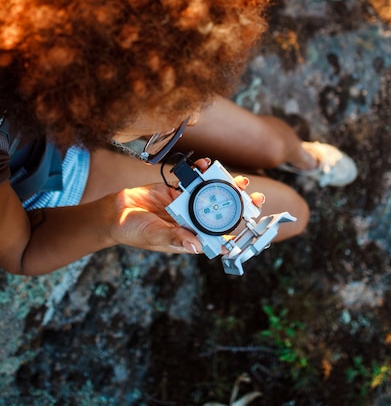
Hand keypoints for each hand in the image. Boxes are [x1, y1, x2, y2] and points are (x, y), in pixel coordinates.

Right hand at [107, 160, 264, 255]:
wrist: (114, 212)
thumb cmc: (132, 231)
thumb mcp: (153, 236)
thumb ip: (174, 238)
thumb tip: (196, 246)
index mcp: (190, 236)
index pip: (218, 238)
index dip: (237, 233)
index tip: (254, 227)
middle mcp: (191, 220)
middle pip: (221, 213)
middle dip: (239, 206)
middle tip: (256, 196)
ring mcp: (185, 204)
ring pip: (211, 195)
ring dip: (225, 186)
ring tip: (240, 179)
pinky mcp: (177, 189)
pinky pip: (193, 180)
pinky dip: (201, 171)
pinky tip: (206, 165)